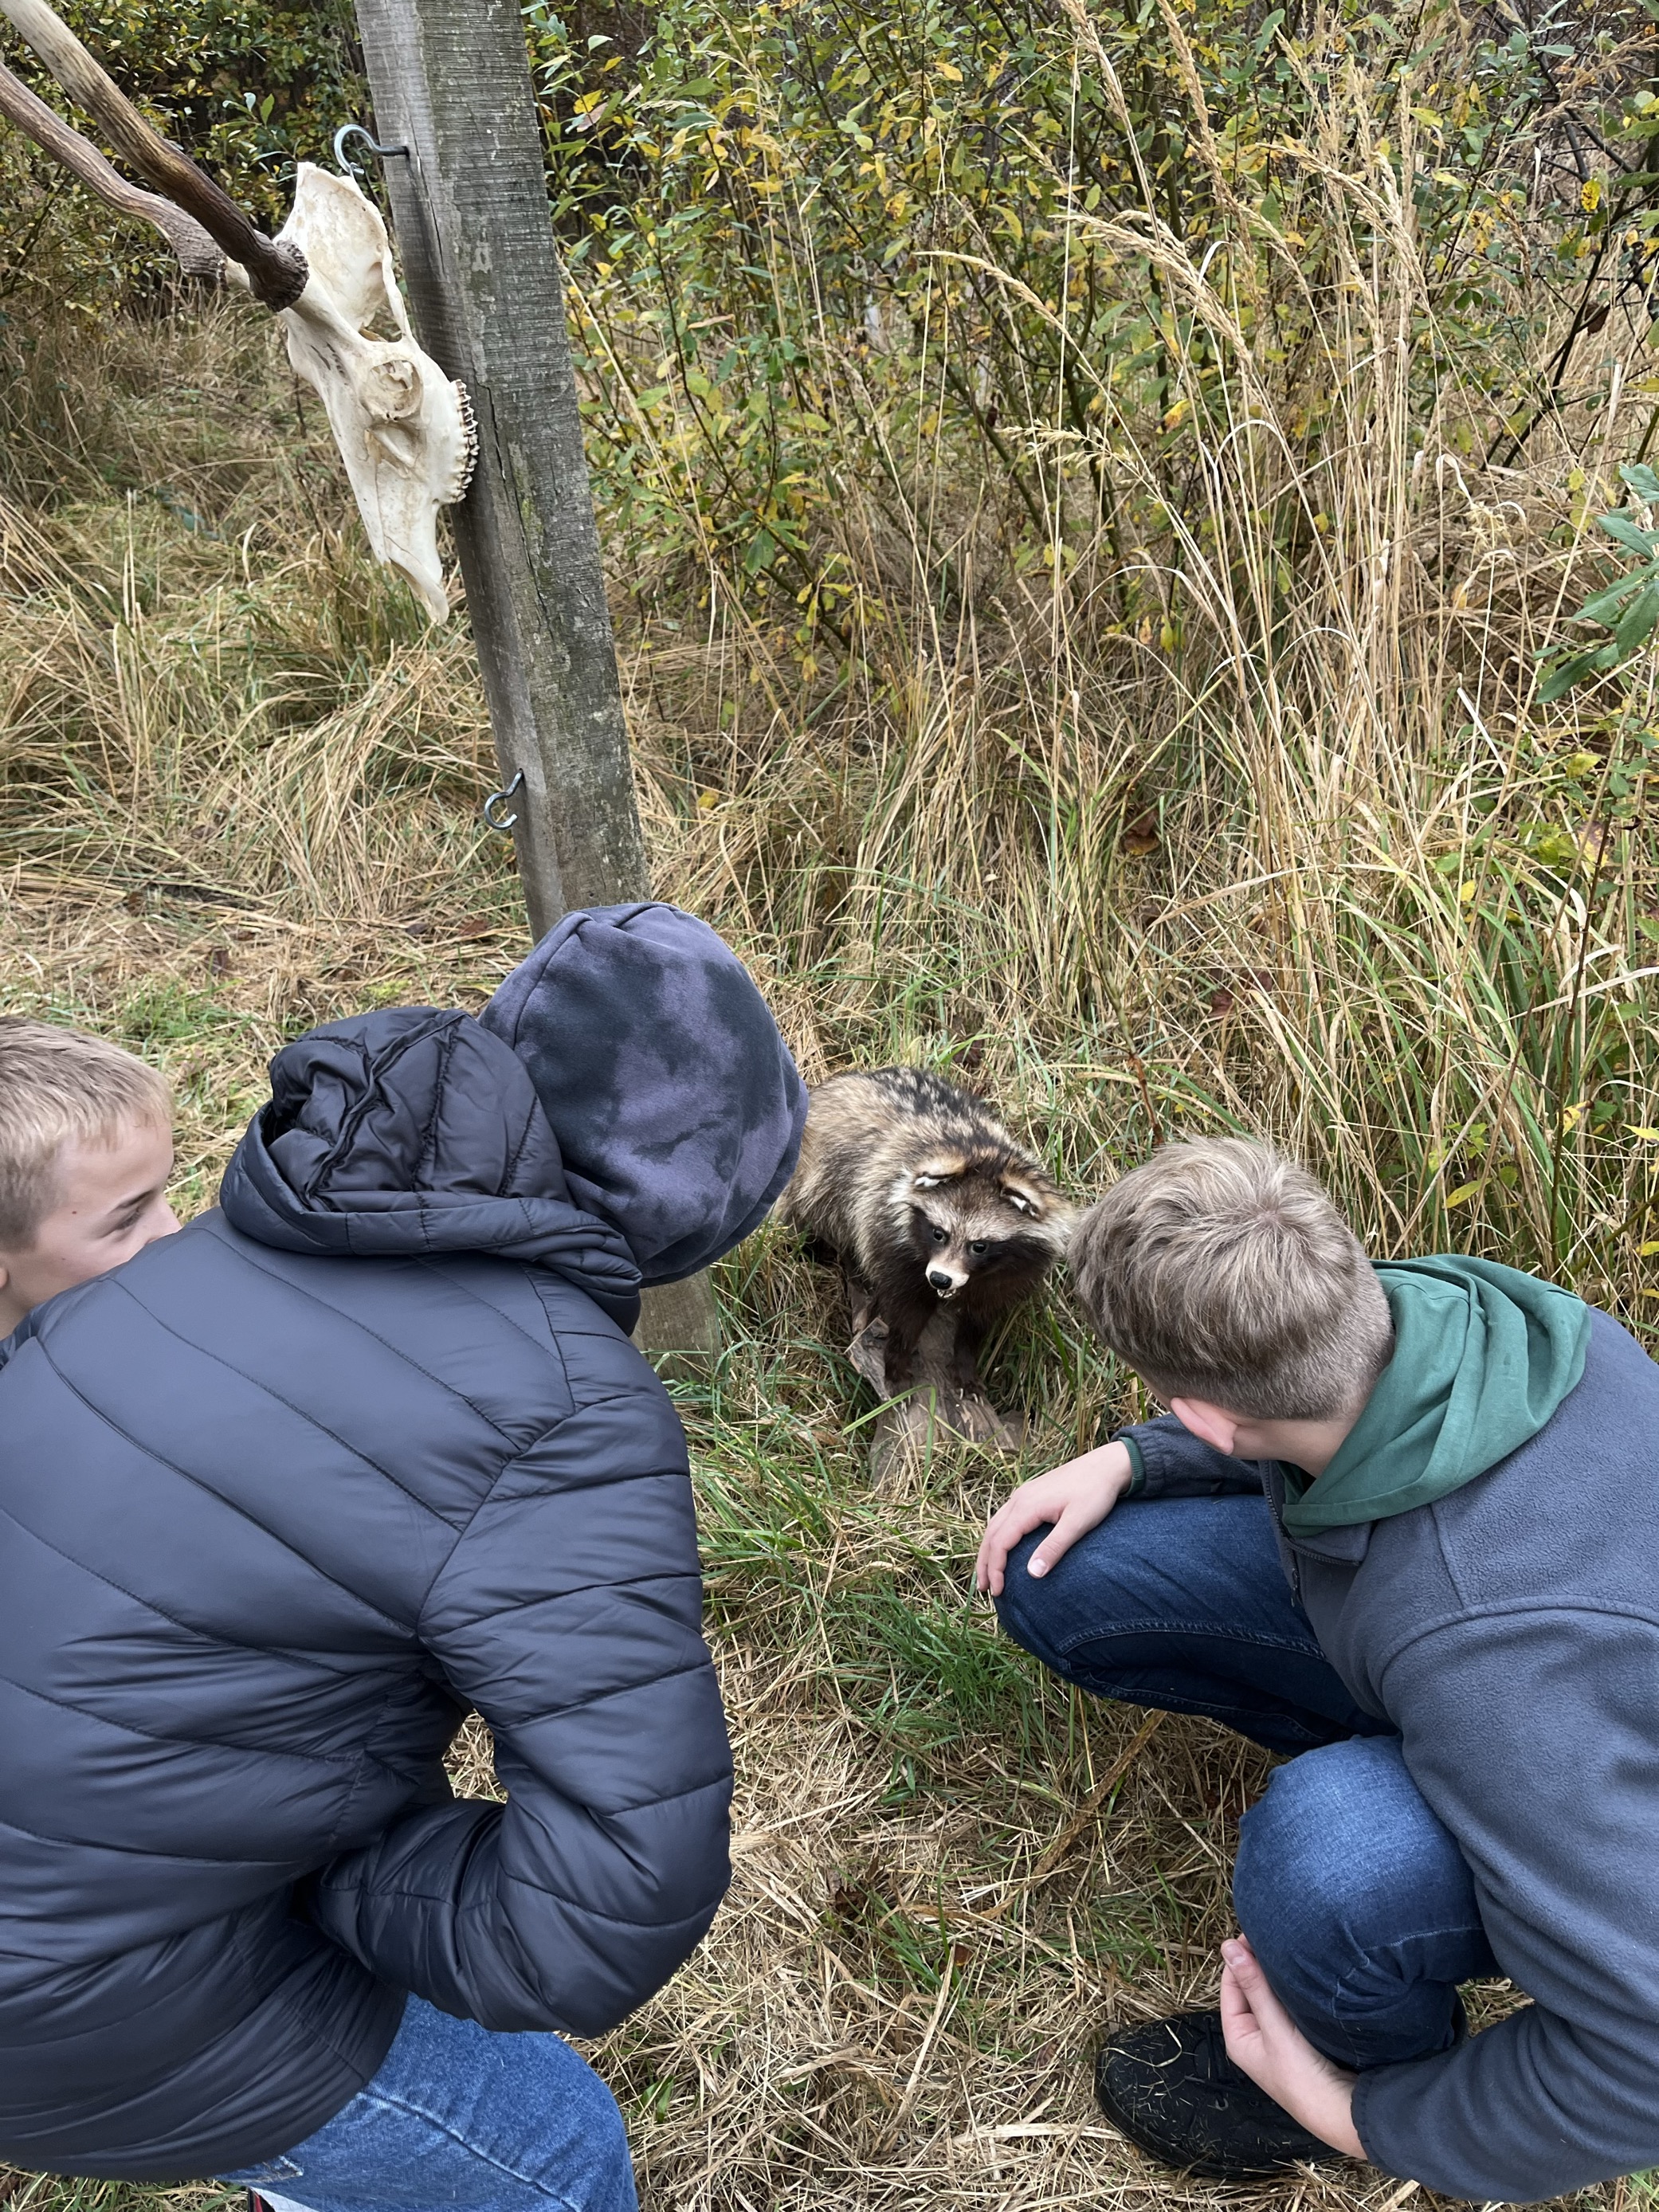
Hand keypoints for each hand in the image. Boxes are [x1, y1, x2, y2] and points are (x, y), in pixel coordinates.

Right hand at [974, 1441, 1134, 1595]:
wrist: (1106, 1465)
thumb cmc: (1095, 1493)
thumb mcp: (1077, 1523)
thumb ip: (1054, 1547)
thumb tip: (1032, 1574)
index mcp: (1027, 1506)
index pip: (1000, 1542)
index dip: (995, 1568)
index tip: (998, 1591)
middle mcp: (1019, 1498)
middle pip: (991, 1533)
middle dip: (984, 1562)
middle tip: (983, 1589)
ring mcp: (1023, 1494)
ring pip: (995, 1524)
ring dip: (988, 1550)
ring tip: (987, 1573)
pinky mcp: (1030, 1494)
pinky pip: (1004, 1518)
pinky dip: (997, 1537)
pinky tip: (1004, 1547)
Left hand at [1220, 1936, 1363, 2157]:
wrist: (1344, 2110)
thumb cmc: (1302, 2074)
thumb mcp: (1275, 2028)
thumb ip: (1254, 1986)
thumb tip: (1228, 1946)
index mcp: (1239, 2037)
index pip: (1230, 1986)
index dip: (1239, 1958)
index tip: (1252, 1931)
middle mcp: (1256, 2037)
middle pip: (1251, 1990)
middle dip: (1258, 1964)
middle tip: (1273, 1934)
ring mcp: (1279, 2039)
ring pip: (1272, 1997)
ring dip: (1277, 1976)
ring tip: (1287, 1948)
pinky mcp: (1302, 2039)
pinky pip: (1291, 2006)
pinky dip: (1293, 1989)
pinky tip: (1304, 1973)